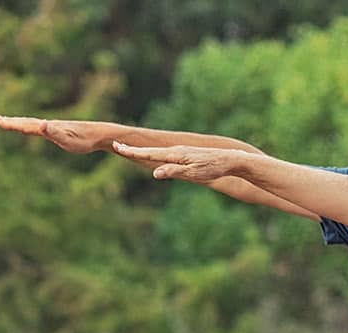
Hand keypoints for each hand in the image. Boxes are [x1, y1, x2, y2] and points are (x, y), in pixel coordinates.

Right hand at [0, 115, 107, 153]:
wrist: (99, 134)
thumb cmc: (84, 140)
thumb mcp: (68, 139)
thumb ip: (54, 132)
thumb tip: (41, 124)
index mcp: (48, 127)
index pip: (26, 125)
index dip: (12, 124)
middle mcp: (50, 125)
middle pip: (27, 122)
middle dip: (12, 122)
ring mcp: (55, 127)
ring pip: (34, 124)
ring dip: (21, 122)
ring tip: (11, 122)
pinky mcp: (62, 130)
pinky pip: (43, 127)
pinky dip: (34, 126)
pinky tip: (36, 127)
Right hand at [110, 142, 250, 182]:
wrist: (231, 159)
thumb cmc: (213, 168)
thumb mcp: (193, 173)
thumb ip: (174, 172)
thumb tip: (155, 173)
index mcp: (174, 155)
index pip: (148, 153)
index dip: (132, 151)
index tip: (117, 146)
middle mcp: (176, 151)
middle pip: (150, 151)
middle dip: (133, 149)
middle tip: (116, 145)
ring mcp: (182, 152)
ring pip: (158, 152)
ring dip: (142, 151)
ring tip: (128, 150)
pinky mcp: (187, 155)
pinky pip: (167, 155)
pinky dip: (155, 154)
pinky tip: (154, 157)